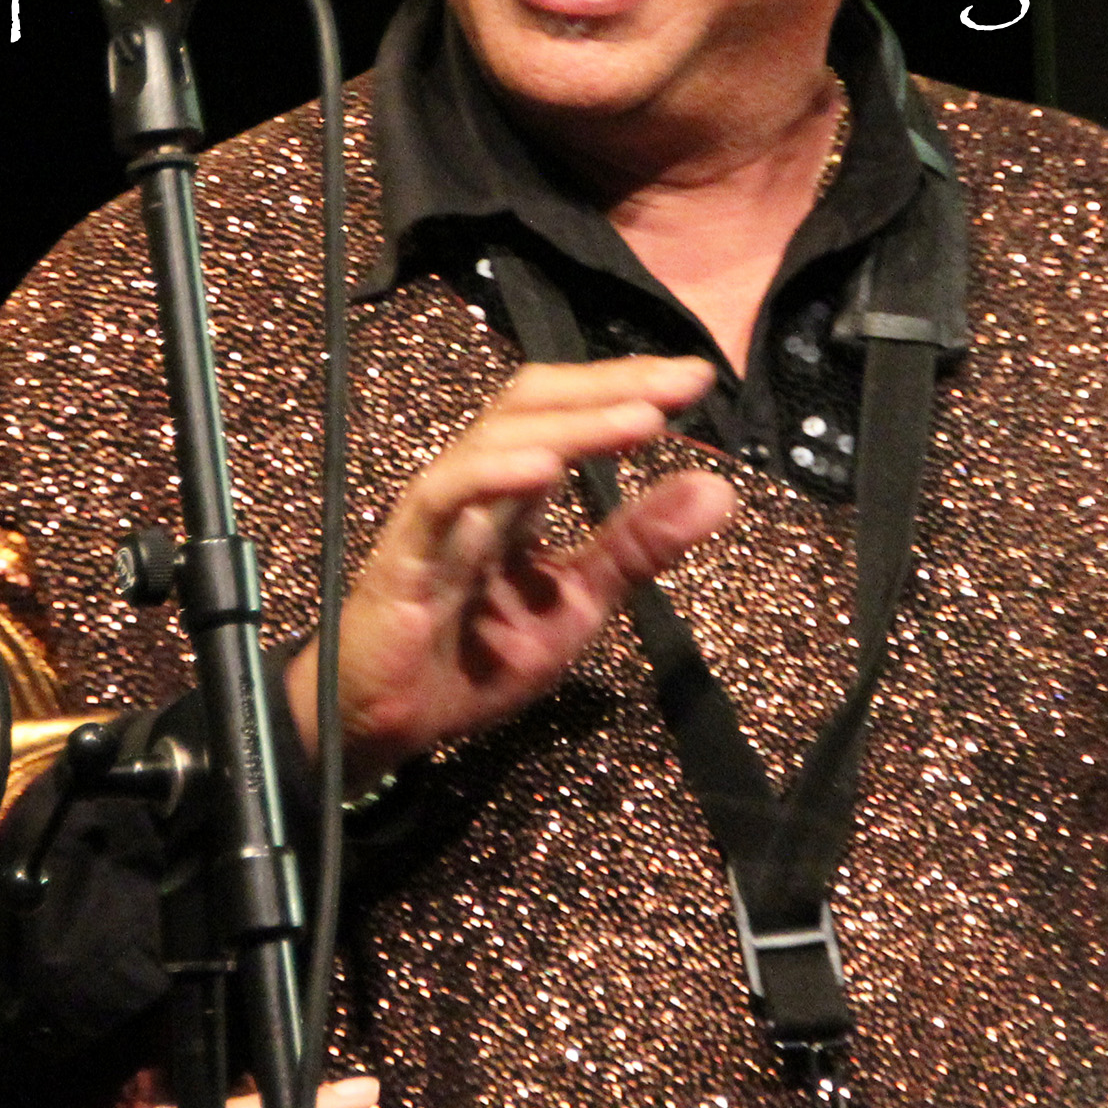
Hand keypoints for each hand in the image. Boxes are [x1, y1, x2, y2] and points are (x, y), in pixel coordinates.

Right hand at [287, 356, 736, 787]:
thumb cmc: (470, 661)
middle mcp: (477, 484)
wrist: (387, 727)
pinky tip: (546, 466)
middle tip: (682, 382)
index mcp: (518, 492)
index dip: (628, 387)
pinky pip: (446, 497)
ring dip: (573, 424)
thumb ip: (637, 548)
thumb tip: (720, 490)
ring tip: (642, 420)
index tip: (697, 380)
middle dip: (609, 384)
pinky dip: (493, 473)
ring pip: (497, 436)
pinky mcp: (406, 551)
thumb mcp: (577, 603)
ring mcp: (440, 512)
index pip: (569, 412)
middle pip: (534, 400)